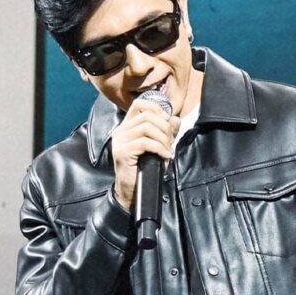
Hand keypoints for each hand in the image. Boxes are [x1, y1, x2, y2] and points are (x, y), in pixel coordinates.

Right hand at [110, 96, 179, 210]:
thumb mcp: (159, 146)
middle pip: (147, 116)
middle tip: (170, 142)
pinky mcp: (122, 152)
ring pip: (147, 128)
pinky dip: (160, 148)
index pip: (140, 104)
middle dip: (165, 127)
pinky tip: (165, 156)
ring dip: (163, 139)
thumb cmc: (145, 168)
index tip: (167, 122)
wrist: (132, 190)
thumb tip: (175, 118)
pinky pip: (145, 143)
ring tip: (167, 150)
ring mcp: (119, 141)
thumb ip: (166, 131)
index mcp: (127, 126)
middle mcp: (121, 130)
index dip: (157, 109)